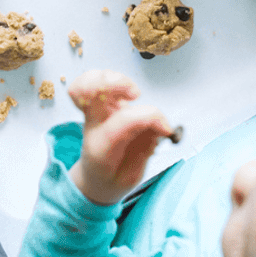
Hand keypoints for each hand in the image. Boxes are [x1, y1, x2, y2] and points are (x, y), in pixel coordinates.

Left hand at [68, 70, 174, 204]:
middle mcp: (95, 125)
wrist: (94, 178)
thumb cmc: (114, 177)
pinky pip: (90, 82)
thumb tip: (161, 127)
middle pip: (92, 91)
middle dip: (118, 83)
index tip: (165, 129)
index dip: (151, 117)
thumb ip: (146, 149)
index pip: (125, 120)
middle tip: (136, 95)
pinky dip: (104, 78)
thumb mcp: (132, 175)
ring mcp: (94, 112)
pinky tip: (121, 89)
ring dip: (113, 78)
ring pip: (89, 82)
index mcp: (102, 147)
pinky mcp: (98, 104)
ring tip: (130, 93)